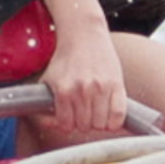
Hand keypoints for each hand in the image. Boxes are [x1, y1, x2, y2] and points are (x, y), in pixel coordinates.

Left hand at [40, 29, 126, 143]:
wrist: (84, 36)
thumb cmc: (65, 60)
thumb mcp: (49, 81)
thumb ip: (46, 106)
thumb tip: (49, 124)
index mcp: (63, 90)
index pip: (67, 126)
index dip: (68, 124)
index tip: (70, 117)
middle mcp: (82, 90)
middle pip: (85, 127)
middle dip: (83, 122)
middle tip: (83, 112)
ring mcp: (101, 88)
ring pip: (101, 124)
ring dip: (98, 122)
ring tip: (96, 111)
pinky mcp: (117, 84)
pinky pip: (118, 116)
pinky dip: (114, 121)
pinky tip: (109, 115)